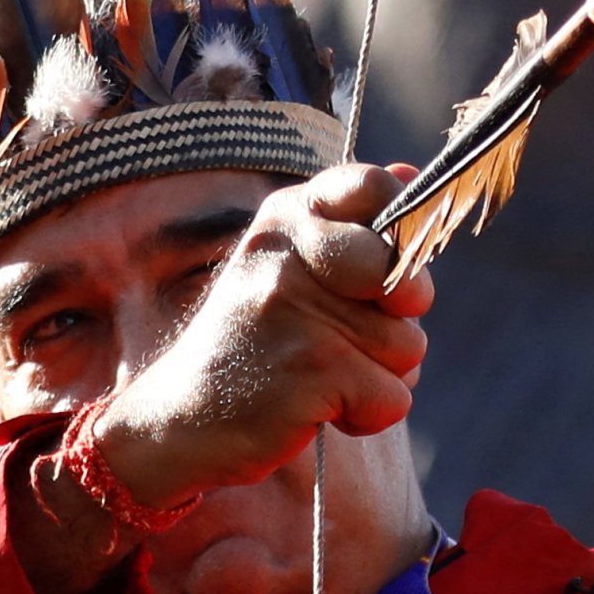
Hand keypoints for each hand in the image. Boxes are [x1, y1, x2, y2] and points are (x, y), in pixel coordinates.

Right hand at [75, 163, 432, 516]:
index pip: (372, 187)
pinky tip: (316, 408)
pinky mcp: (311, 368)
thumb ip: (354, 226)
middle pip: (410, 282)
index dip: (404, 230)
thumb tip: (411, 172)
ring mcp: (296, 309)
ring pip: (408, 346)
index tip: (389, 268)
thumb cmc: (253, 343)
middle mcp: (287, 252)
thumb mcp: (289, 268)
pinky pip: (393, 397)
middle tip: (346, 338)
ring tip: (318, 377)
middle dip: (398, 322)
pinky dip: (366, 415)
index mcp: (285, 217)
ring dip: (377, 376)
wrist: (181, 422)